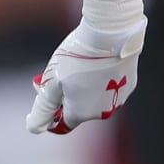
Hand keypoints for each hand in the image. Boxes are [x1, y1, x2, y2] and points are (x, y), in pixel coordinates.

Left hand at [26, 18, 145, 134]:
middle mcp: (102, 113)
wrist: (110, 36)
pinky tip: (99, 60)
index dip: (53, 107)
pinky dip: (103, 77)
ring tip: (82, 62)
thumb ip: (44, 107)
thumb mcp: (52, 82)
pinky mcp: (129, 85)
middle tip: (63, 70)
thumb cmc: (76, 58)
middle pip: (80, 108)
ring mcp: (118, 99)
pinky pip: (111, 85)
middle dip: (69, 94)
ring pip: (96, 96)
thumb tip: (34, 127)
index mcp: (80, 113)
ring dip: (87, 85)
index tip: (49, 89)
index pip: (63, 121)